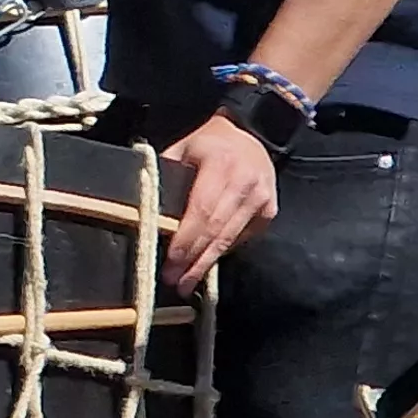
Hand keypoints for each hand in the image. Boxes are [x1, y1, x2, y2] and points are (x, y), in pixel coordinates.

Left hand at [157, 112, 277, 292]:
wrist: (252, 134)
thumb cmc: (207, 144)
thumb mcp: (182, 148)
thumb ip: (167, 178)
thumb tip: (148, 213)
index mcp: (221, 165)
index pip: (202, 210)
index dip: (186, 239)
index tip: (171, 262)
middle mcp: (246, 184)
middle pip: (217, 230)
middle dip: (194, 260)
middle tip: (175, 282)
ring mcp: (262, 199)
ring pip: (230, 239)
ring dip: (207, 263)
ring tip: (187, 283)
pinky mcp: (269, 211)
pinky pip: (243, 237)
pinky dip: (223, 251)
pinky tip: (206, 264)